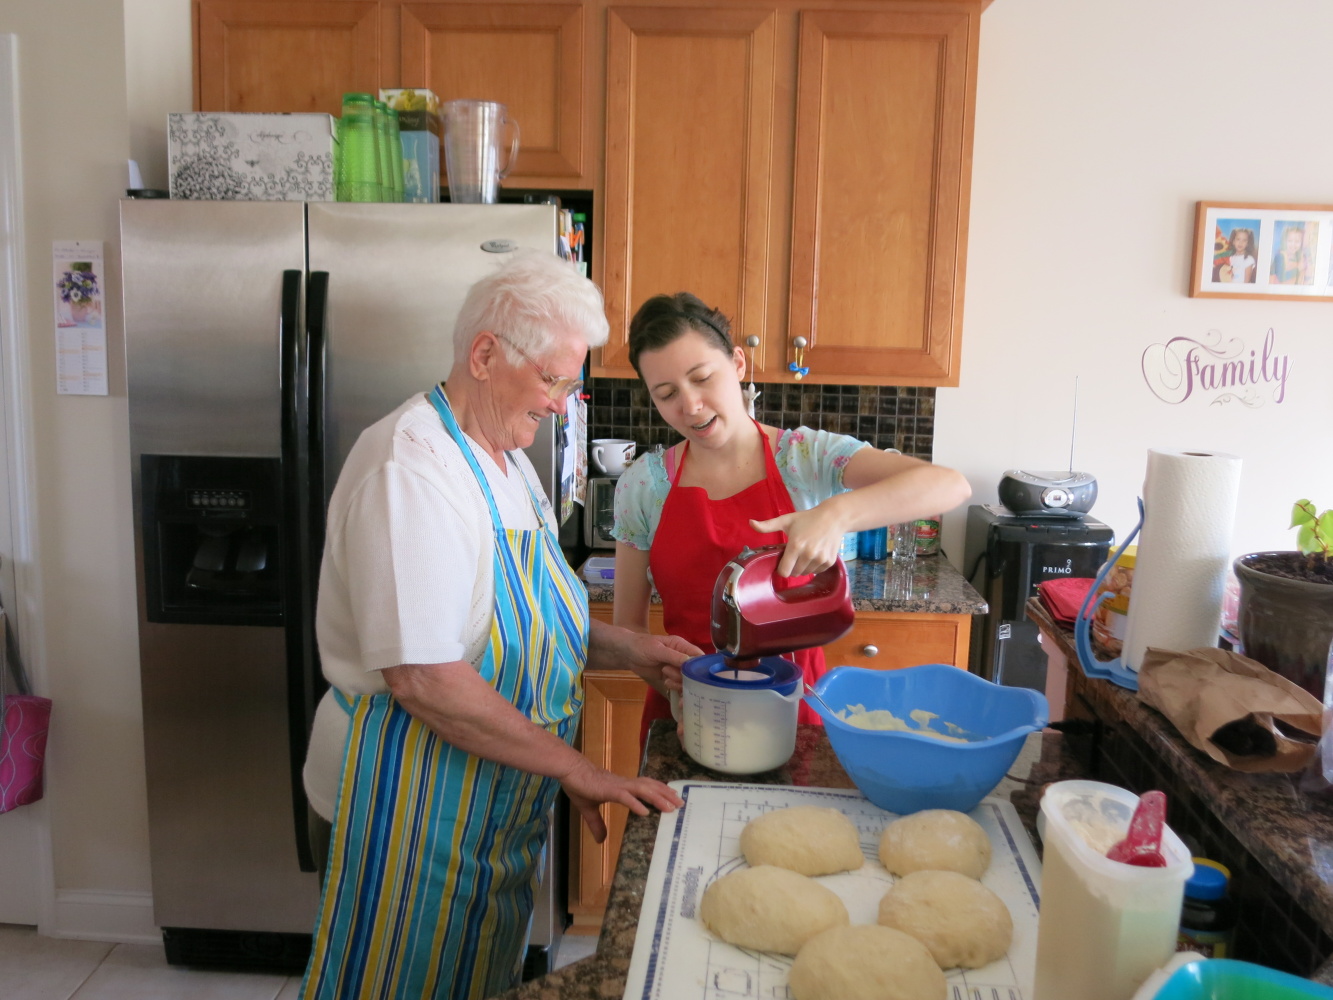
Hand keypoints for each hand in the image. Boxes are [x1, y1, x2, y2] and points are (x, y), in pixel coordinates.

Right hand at [557, 755, 682, 842]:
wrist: (569, 770)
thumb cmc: (580, 785)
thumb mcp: (589, 809)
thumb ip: (597, 824)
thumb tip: (600, 841)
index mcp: (622, 787)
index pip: (646, 786)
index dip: (660, 791)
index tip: (672, 797)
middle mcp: (624, 784)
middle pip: (650, 787)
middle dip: (666, 795)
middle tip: (681, 804)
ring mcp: (618, 786)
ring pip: (643, 790)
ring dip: (657, 798)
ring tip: (670, 808)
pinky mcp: (609, 790)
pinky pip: (626, 797)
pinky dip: (636, 804)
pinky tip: (645, 812)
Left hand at [619, 630, 702, 697]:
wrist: (626, 654)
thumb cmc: (641, 646)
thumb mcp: (657, 650)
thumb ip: (674, 656)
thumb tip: (690, 662)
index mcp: (681, 646)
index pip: (698, 655)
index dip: (701, 666)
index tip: (697, 676)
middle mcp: (682, 657)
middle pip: (694, 671)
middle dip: (686, 677)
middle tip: (671, 675)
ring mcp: (676, 668)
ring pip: (687, 680)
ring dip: (679, 682)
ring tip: (666, 678)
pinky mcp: (670, 677)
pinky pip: (678, 685)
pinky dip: (676, 688)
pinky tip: (667, 685)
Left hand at [749, 508, 844, 576]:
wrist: (833, 518)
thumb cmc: (807, 518)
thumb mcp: (786, 520)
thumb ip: (767, 525)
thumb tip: (750, 523)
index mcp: (796, 545)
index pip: (784, 571)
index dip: (781, 568)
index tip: (782, 562)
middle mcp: (808, 554)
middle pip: (794, 574)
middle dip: (792, 567)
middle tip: (795, 555)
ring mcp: (820, 559)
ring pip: (806, 573)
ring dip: (803, 567)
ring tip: (805, 553)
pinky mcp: (829, 562)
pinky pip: (816, 572)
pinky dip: (814, 566)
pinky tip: (815, 554)